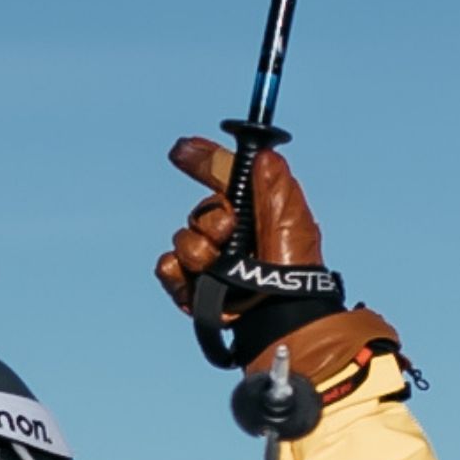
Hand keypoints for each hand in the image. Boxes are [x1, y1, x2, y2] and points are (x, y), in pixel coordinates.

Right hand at [157, 137, 398, 406]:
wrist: (278, 310)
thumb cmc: (292, 265)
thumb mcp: (289, 216)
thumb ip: (273, 182)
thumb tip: (261, 152)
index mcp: (252, 211)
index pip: (222, 177)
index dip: (203, 160)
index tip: (182, 148)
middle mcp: (228, 234)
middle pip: (199, 210)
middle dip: (210, 218)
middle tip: (229, 231)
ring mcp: (208, 262)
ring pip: (181, 239)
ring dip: (198, 249)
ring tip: (220, 264)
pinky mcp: (192, 286)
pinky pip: (167, 267)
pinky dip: (176, 270)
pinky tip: (198, 275)